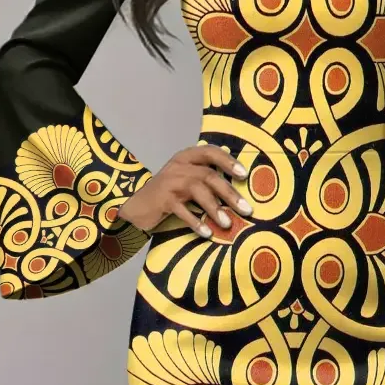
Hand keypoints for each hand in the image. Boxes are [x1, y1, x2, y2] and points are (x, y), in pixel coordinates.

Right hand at [118, 144, 252, 234]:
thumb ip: (206, 177)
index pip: (210, 152)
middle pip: (208, 175)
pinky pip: (182, 210)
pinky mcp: (162, 199)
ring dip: (215, 208)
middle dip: (229, 193)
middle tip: (246, 209)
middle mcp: (178, 166)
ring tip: (227, 224)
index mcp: (187, 157)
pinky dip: (196, 222)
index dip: (228, 161)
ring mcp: (169, 182)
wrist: (137, 206)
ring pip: (197, 190)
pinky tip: (207, 233)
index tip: (244, 175)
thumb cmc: (169, 193)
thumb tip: (238, 188)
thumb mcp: (186, 179)